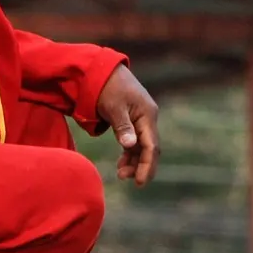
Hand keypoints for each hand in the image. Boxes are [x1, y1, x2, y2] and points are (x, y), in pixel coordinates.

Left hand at [96, 64, 160, 185]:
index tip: (140, 182)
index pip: (151, 146)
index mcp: (147, 115)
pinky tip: (121, 163)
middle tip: (126, 179)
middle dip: (141, 166)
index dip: (147, 165)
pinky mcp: (131, 121)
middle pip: (149, 148)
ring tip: (121, 174)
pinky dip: (129, 153)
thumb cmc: (107, 87)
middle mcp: (147, 118)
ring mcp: (140, 120)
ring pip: (141, 146)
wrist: (100, 70)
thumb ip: (123, 127)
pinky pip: (134, 141)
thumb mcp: (113, 107)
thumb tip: (130, 145)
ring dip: (133, 161)